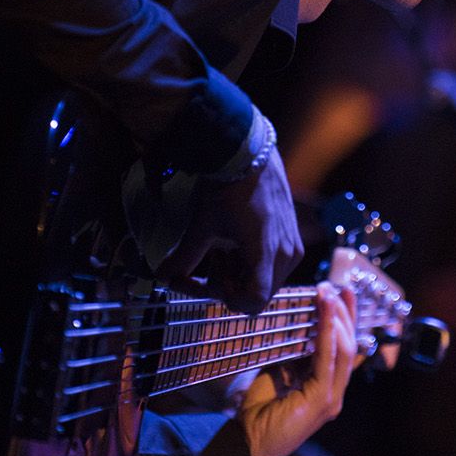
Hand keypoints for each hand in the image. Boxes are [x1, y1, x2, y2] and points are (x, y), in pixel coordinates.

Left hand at [154, 146, 303, 313]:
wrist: (248, 153)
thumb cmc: (226, 188)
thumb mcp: (202, 226)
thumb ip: (184, 258)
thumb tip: (163, 276)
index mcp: (267, 255)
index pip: (253, 302)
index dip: (226, 300)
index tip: (206, 282)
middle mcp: (287, 254)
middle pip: (257, 293)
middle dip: (230, 284)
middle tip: (211, 261)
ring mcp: (293, 244)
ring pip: (265, 279)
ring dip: (240, 272)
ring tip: (223, 248)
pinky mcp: (292, 234)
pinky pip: (273, 263)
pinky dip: (251, 260)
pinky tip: (236, 240)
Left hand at [234, 283, 358, 455]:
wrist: (246, 443)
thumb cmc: (259, 412)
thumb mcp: (279, 374)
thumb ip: (294, 356)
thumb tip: (298, 326)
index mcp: (326, 389)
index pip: (344, 350)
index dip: (347, 320)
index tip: (342, 294)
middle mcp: (334, 394)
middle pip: (349, 346)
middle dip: (345, 313)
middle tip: (336, 287)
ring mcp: (331, 399)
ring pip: (343, 350)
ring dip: (336, 317)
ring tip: (328, 293)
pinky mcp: (322, 400)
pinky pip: (327, 359)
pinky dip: (326, 333)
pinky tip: (324, 312)